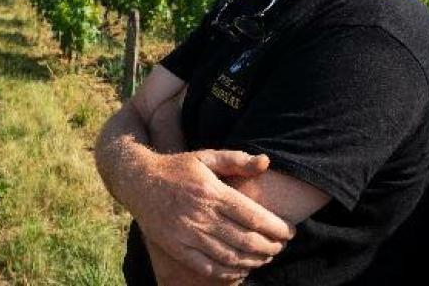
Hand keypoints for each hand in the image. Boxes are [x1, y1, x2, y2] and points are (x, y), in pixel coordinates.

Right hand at [131, 149, 294, 278]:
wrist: (139, 181)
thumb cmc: (177, 168)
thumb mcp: (205, 157)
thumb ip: (236, 160)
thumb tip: (266, 162)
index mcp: (212, 192)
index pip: (253, 216)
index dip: (276, 228)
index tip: (289, 232)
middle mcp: (201, 215)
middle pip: (246, 240)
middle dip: (270, 247)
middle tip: (281, 246)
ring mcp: (187, 233)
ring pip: (230, 256)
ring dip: (254, 261)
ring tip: (266, 257)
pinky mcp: (176, 247)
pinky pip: (208, 267)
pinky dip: (229, 272)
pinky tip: (241, 269)